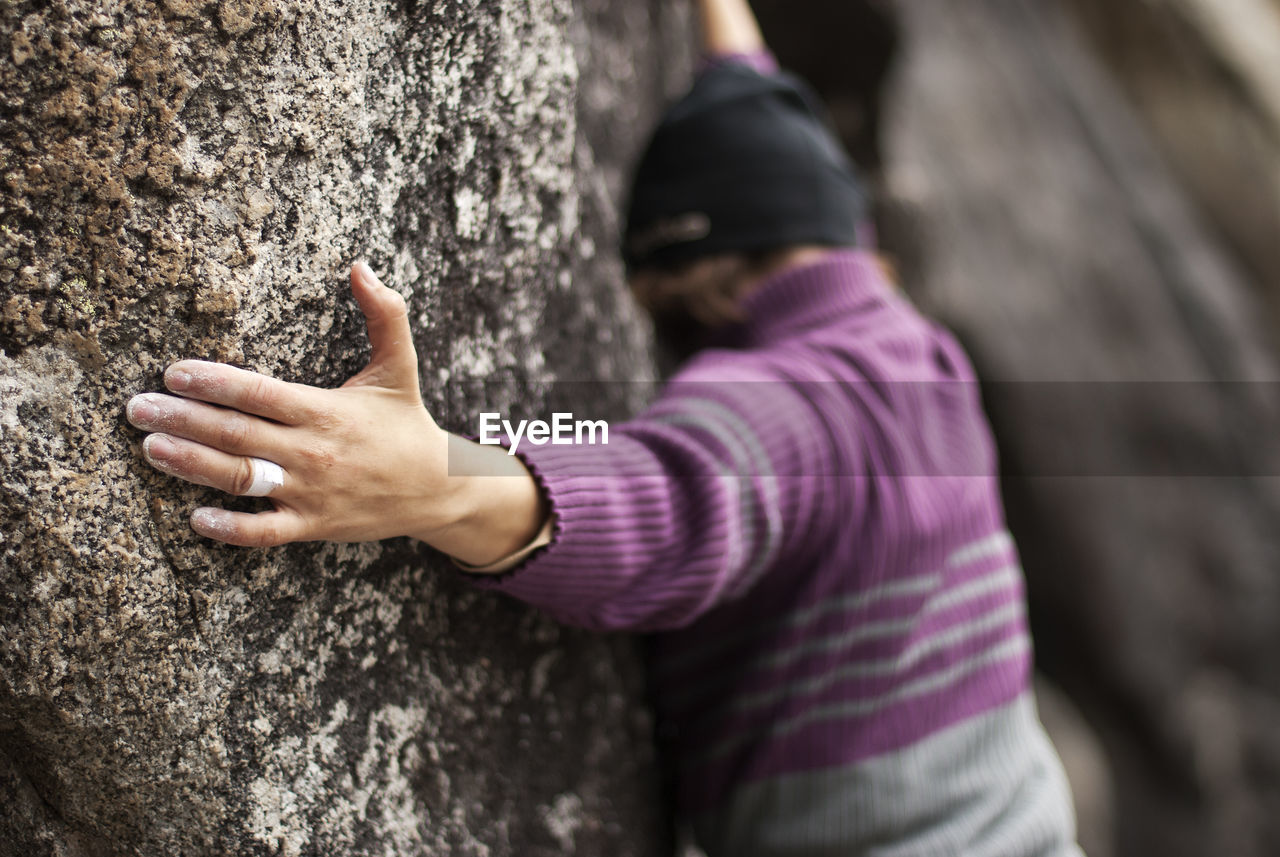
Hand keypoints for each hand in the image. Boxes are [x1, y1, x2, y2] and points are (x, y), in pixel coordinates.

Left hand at [126, 263, 458, 547]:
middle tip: (137, 408)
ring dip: (193, 465)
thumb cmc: (408, 425)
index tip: (173, 373)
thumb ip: (384, 314)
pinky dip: (232, 529)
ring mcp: (313, 493)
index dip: (214, 383)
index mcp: (327, 411)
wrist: (440, 489)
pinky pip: (266, 532)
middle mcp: (315, 452)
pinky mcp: (315, 526)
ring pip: (242, 479)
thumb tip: (362, 266)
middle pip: (238, 434)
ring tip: (152, 448)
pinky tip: (197, 517)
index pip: (260, 393)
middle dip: (184, 420)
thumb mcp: (399, 366)